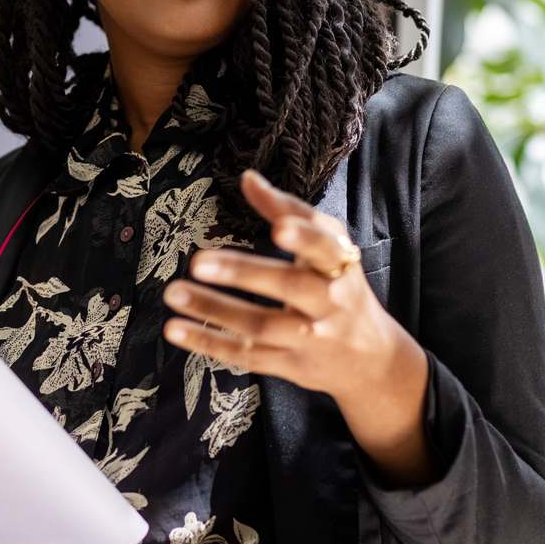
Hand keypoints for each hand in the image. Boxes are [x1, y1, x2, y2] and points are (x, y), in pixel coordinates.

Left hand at [160, 167, 419, 404]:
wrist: (370, 358)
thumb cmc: (341, 288)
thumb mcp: (328, 248)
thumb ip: (290, 211)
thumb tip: (248, 178)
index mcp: (339, 265)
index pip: (324, 248)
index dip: (304, 238)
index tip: (279, 227)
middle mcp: (328, 303)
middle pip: (288, 287)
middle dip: (243, 273)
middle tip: (198, 261)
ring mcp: (309, 338)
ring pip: (260, 325)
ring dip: (214, 309)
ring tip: (174, 291)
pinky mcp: (289, 365)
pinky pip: (246, 355)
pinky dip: (209, 342)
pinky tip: (174, 328)